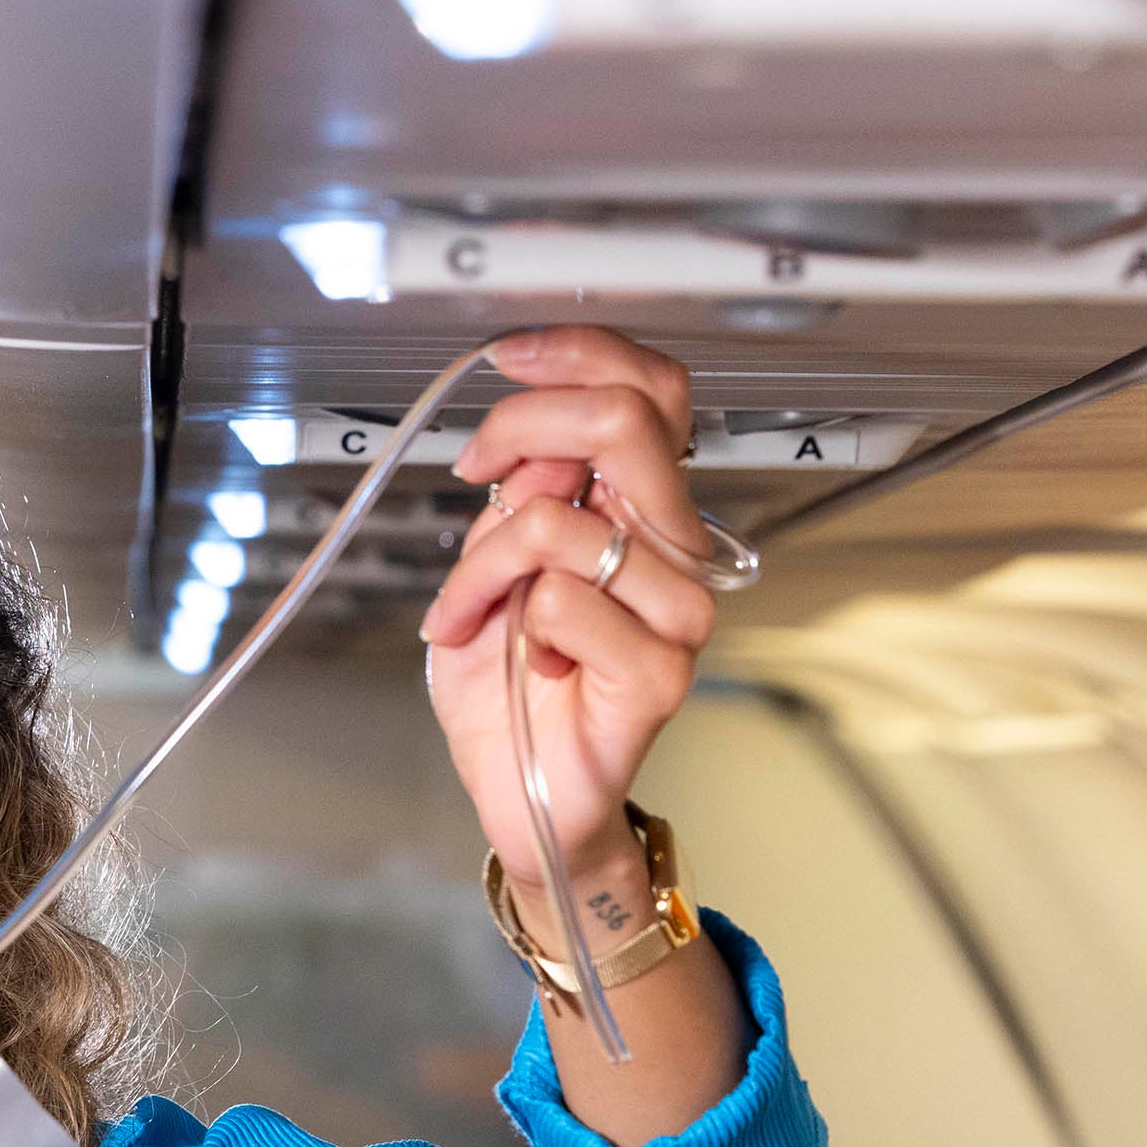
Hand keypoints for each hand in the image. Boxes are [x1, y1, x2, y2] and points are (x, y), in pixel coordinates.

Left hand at [417, 326, 720, 954]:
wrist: (521, 793)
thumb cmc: (508, 685)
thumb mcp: (489, 570)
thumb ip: (518, 500)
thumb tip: (534, 443)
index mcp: (641, 509)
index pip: (650, 389)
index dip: (579, 353)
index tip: (508, 359)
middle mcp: (674, 548)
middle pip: (628, 422)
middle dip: (524, 428)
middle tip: (476, 472)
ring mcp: (677, 608)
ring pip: (562, 521)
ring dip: (482, 564)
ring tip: (469, 613)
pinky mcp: (658, 669)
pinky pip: (560, 601)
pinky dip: (499, 624)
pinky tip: (513, 659)